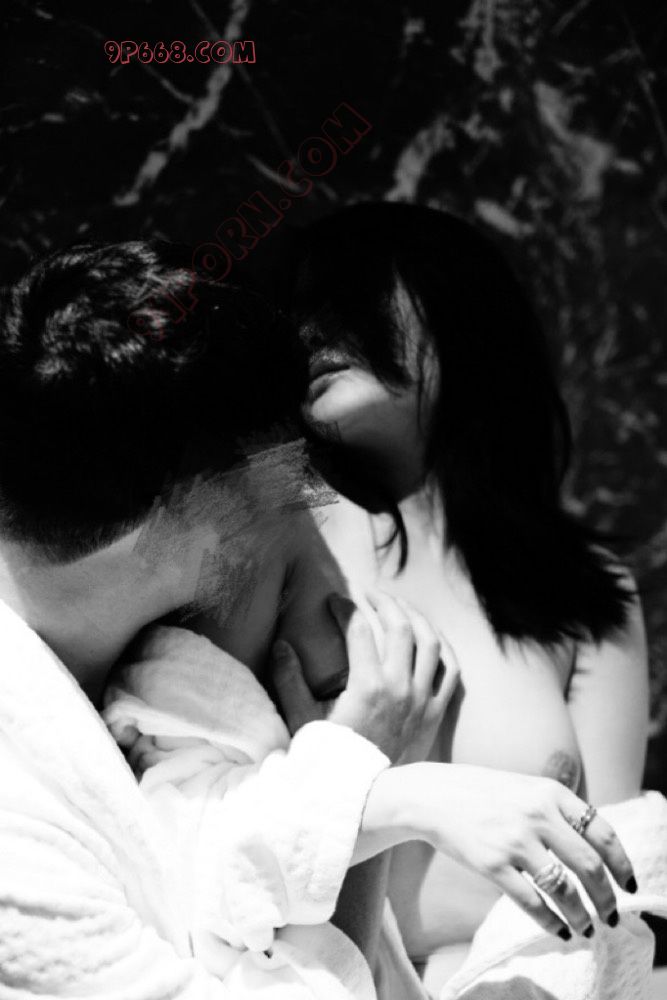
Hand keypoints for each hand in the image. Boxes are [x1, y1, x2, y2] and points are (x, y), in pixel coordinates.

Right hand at [271, 590, 458, 761]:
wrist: (365, 801)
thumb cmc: (329, 763)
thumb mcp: (302, 721)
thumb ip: (289, 680)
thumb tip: (281, 645)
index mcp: (367, 686)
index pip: (359, 628)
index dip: (345, 608)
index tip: (334, 601)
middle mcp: (400, 688)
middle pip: (400, 626)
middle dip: (384, 602)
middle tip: (369, 594)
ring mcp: (422, 700)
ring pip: (430, 642)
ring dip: (416, 618)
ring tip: (399, 607)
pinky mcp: (435, 714)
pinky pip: (450, 671)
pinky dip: (442, 648)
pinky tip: (430, 637)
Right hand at [389, 762, 636, 937]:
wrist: (433, 794)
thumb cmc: (482, 793)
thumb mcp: (526, 787)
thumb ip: (557, 808)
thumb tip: (594, 845)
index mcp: (550, 792)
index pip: (602, 831)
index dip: (622, 863)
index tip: (629, 884)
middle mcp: (537, 815)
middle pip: (589, 865)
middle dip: (606, 897)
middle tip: (611, 914)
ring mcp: (514, 840)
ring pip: (564, 889)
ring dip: (582, 915)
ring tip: (587, 928)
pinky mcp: (492, 864)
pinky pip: (532, 902)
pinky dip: (551, 921)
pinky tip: (558, 929)